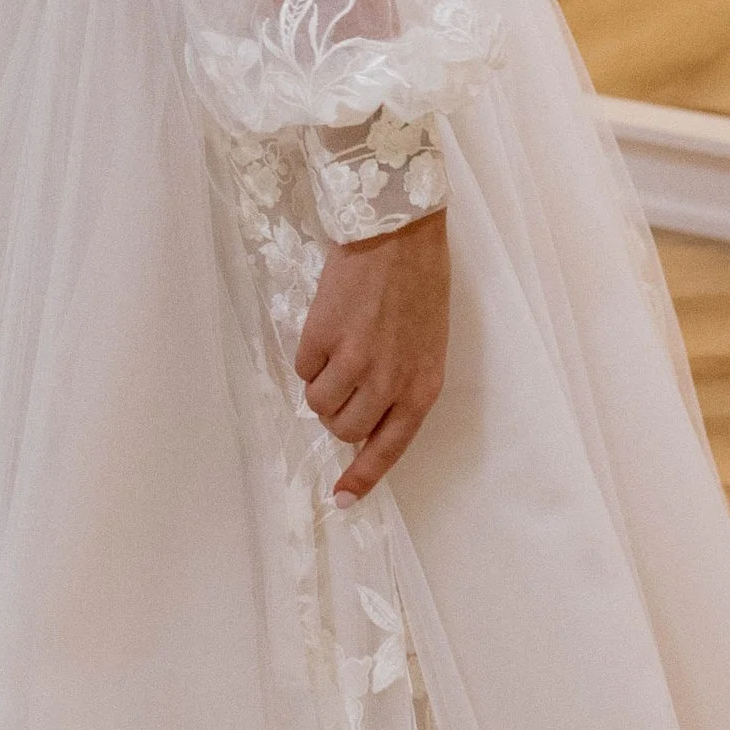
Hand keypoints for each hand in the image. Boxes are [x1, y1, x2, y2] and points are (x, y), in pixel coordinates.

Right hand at [295, 211, 449, 503]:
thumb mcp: (427, 343)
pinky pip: (302, 367)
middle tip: (341, 385)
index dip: (363, 477)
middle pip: (345, 428)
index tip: (341, 498)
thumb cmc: (420, 282)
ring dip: (320, 386)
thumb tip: (368, 417)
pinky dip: (308, 356)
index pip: (389, 448)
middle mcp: (389, 382)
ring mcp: (353, 360)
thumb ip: (403, 384)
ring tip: (334, 351)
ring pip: (319, 403)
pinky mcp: (323, 335)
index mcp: (422, 387)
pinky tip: (325, 327)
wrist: (398, 230)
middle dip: (337, 414)